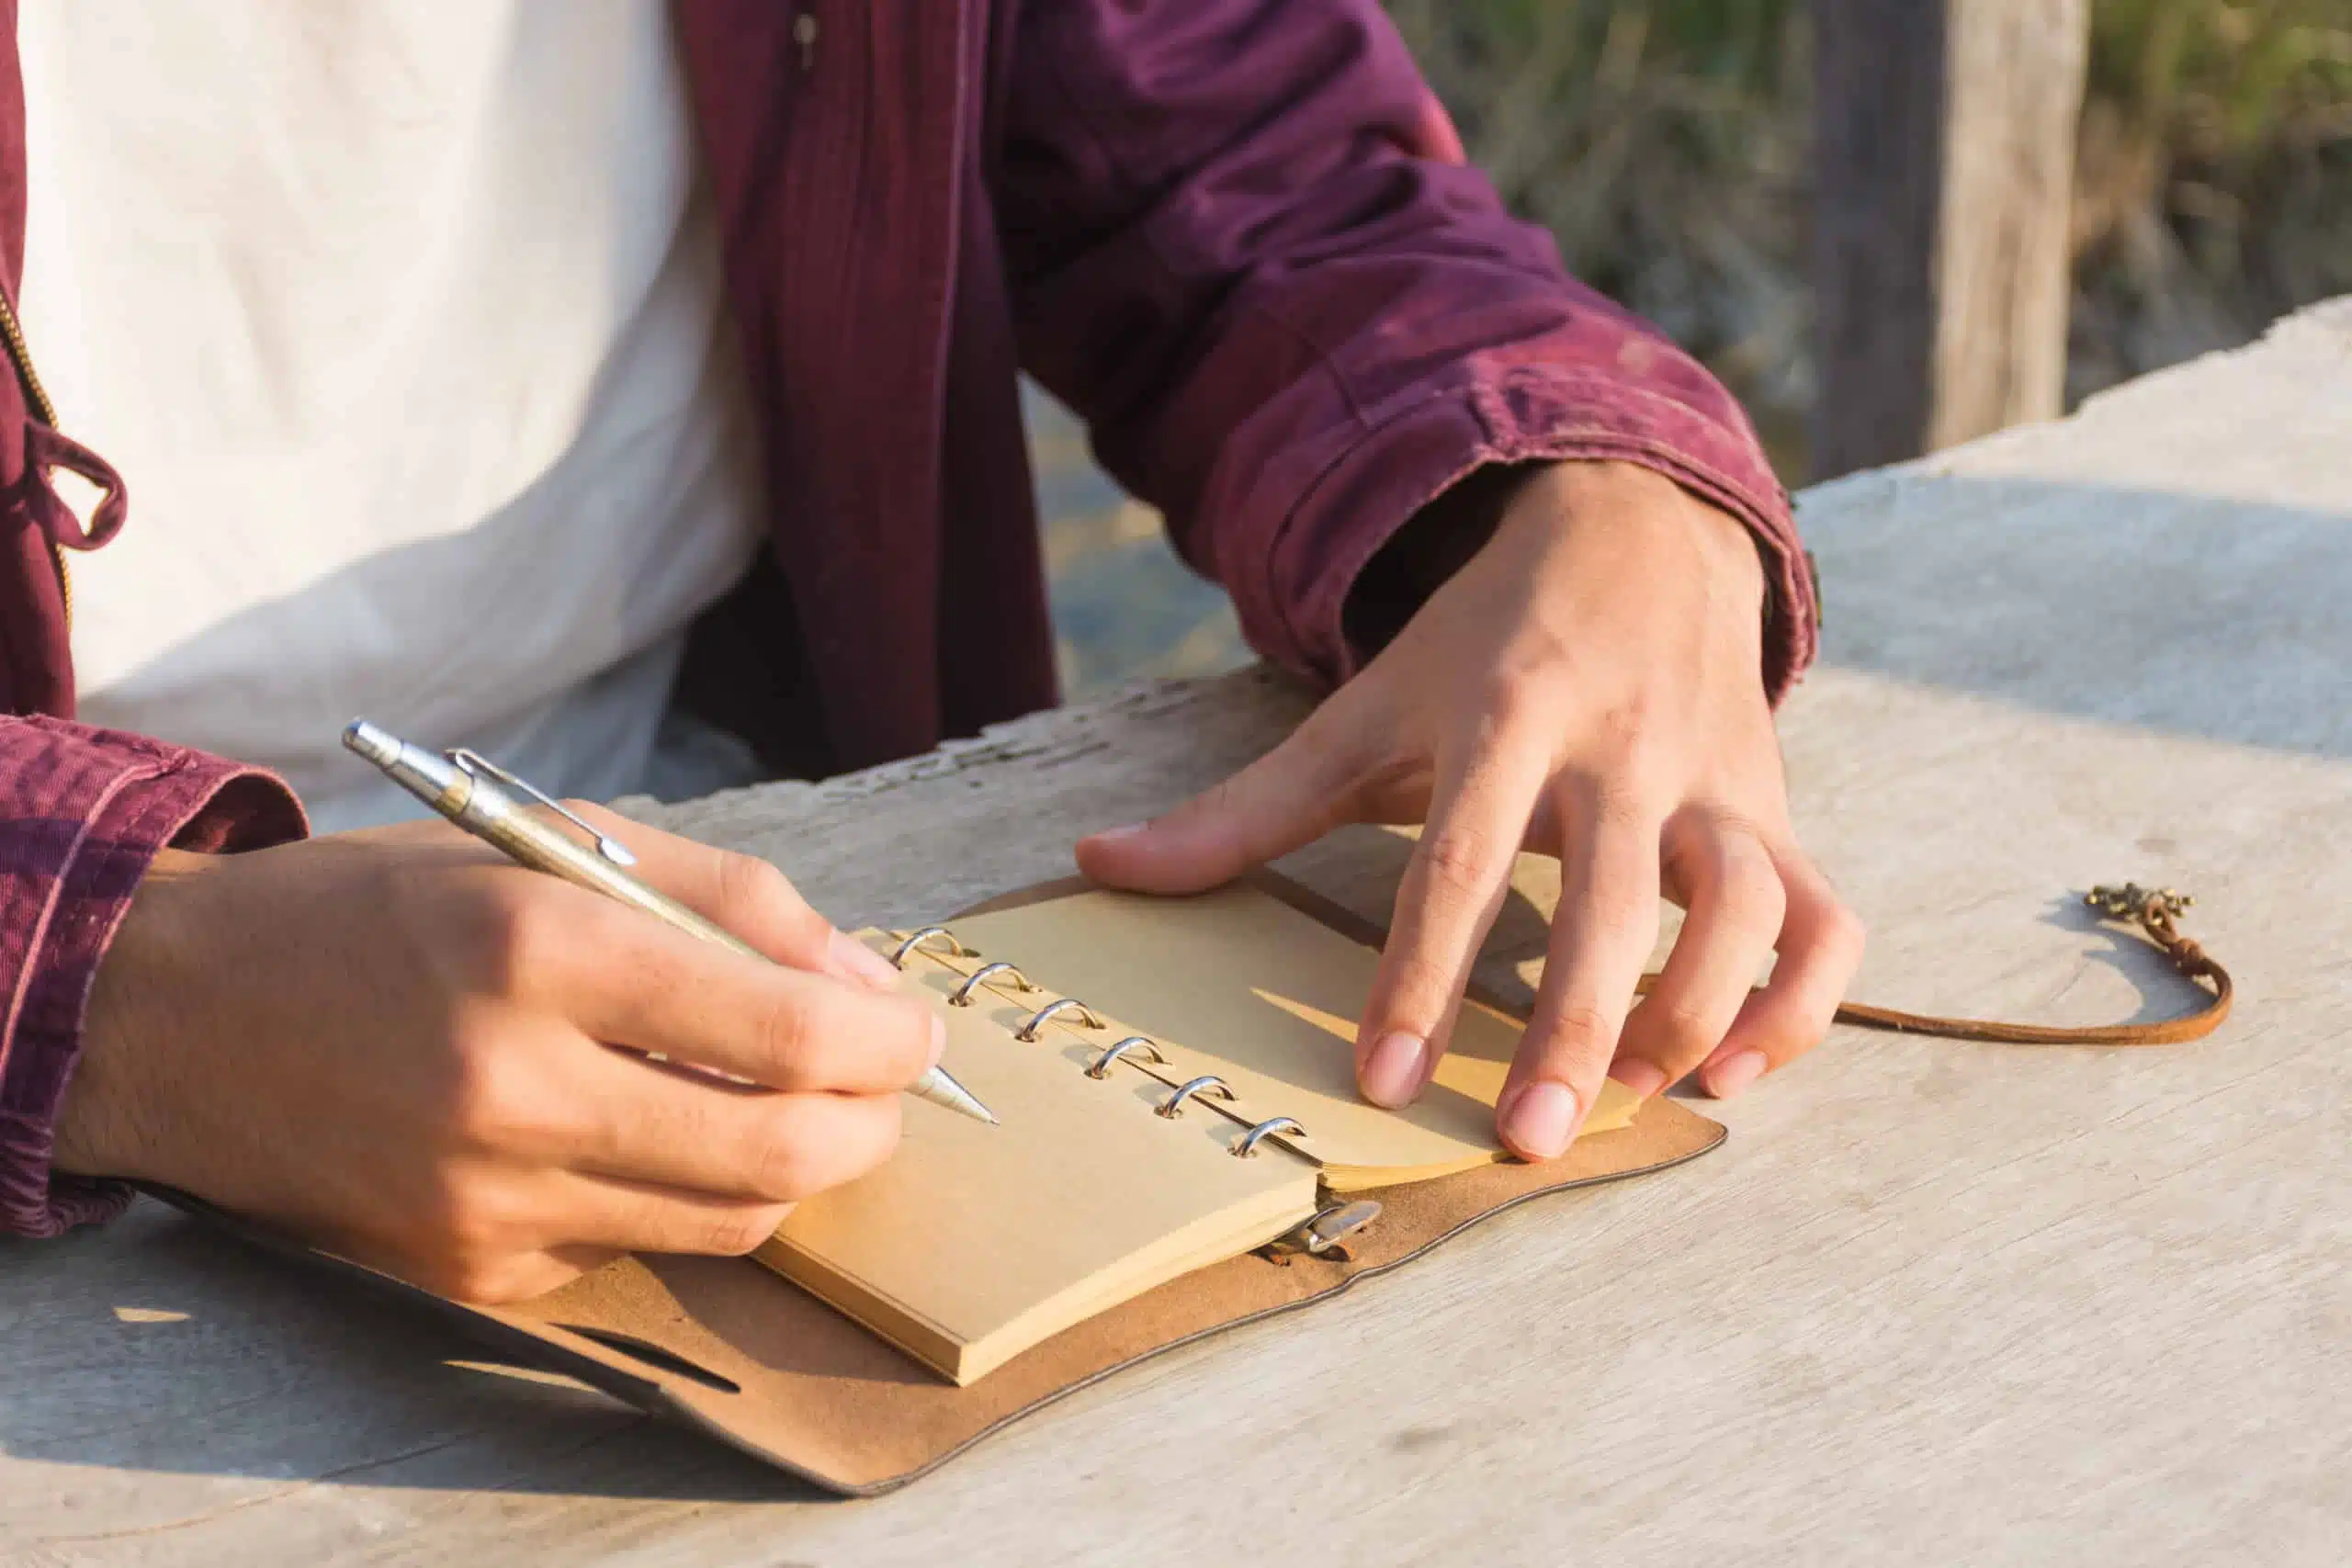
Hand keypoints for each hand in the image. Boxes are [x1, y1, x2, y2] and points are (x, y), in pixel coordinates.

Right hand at [56, 806, 938, 1301]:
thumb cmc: (383, 906)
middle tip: (880, 1084)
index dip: (891, 1040)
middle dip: (870, 1122)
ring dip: (793, 1168)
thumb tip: (867, 985)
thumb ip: (732, 902)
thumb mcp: (554, 842)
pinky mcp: (464, 1272)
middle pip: (782, 1154)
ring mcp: (484, 1200)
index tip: (914, 1027)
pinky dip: (678, 1198)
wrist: (178, 1015)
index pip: (789, 1034)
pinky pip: (636, 1251)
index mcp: (540, 950)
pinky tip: (649, 1136)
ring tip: (788, 1104)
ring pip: (727, 1222)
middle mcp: (512, 1088)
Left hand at [1078, 461, 1862, 1158]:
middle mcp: (1619, 750)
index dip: (1420, 975)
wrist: (1637, 531)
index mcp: (1503, 718)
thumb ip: (1244, 806)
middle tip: (1527, 1142)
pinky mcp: (1777, 812)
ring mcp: (1713, 782)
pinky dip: (1801, 1003)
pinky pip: (1826, 920)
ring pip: (1743, 904)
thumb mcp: (1364, 711)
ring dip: (1698, 1011)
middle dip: (1573, 1027)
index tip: (1387, 1084)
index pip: (1457, 858)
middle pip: (1610, 897)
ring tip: (1632, 1099)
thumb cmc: (1482, 648)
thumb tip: (1099, 864)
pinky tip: (1734, 1071)